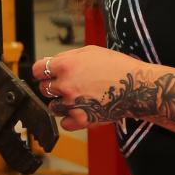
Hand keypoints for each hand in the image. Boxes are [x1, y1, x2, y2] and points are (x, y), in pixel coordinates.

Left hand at [32, 45, 146, 130]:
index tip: (45, 75)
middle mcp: (65, 84)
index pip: (37, 70)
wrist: (137, 87)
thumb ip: (66, 57)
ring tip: (77, 99)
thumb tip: (49, 62)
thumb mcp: (90, 52)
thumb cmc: (117, 67)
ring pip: (53, 107)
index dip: (42, 72)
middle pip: (44, 89)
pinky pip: (64, 123)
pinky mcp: (81, 120)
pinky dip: (70, 119)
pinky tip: (80, 111)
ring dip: (61, 104)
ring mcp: (72, 104)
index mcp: (66, 65)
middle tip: (68, 86)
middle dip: (53, 87)